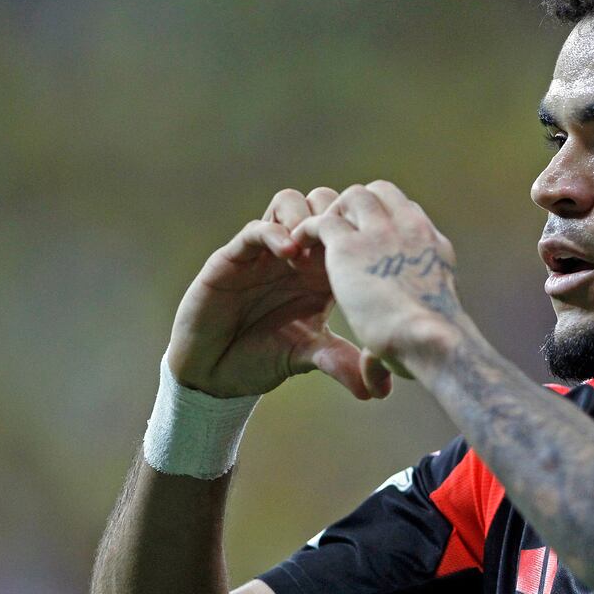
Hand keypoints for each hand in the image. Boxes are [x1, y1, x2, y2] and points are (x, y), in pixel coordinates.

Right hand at [165, 187, 386, 399]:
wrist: (215, 373)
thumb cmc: (264, 358)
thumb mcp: (308, 357)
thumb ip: (340, 362)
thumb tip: (378, 391)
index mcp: (322, 272)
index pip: (347, 230)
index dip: (360, 231)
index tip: (370, 249)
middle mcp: (296, 255)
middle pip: (323, 203)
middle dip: (335, 213)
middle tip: (341, 241)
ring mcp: (265, 252)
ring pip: (290, 203)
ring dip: (305, 216)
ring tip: (312, 250)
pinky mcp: (233, 257)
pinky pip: (256, 229)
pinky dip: (274, 233)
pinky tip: (288, 254)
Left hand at [292, 181, 466, 388]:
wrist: (428, 341)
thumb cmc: (431, 350)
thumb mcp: (415, 336)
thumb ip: (389, 349)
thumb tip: (374, 387)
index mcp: (432, 247)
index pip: (407, 215)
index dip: (385, 224)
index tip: (366, 243)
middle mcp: (410, 230)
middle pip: (382, 194)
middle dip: (357, 207)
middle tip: (337, 232)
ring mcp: (379, 232)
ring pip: (353, 197)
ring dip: (333, 212)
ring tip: (315, 238)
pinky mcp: (347, 244)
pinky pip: (322, 219)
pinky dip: (308, 229)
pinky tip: (298, 249)